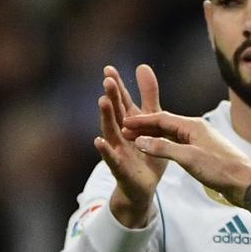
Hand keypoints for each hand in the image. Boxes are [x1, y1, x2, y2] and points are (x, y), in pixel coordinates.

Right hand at [94, 65, 165, 227]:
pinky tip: (99, 141)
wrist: (145, 185)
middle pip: (116, 113)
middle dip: (112, 96)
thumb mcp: (152, 120)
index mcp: (130, 121)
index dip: (117, 86)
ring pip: (112, 132)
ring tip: (102, 101)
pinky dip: (106, 150)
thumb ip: (148, 95)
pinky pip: (113, 158)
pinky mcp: (121, 168)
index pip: (122, 101)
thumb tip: (142, 66)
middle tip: (107, 80)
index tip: (109, 69)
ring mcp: (119, 150)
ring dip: (106, 117)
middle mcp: (121, 133)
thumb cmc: (147, 149)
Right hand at [122, 111, 250, 206]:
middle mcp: (196, 129)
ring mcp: (200, 140)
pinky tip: (156, 150)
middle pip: (165, 124)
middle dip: (144, 127)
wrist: (244, 182)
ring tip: (136, 140)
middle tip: (124, 131)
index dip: (141, 121)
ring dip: (153, 136)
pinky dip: (164, 146)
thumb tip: (140, 141)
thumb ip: (163, 148)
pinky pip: (178, 144)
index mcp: (193, 125)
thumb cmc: (220, 169)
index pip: (162, 118)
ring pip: (171, 134)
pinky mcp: (203, 152)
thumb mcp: (188, 158)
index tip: (124, 123)